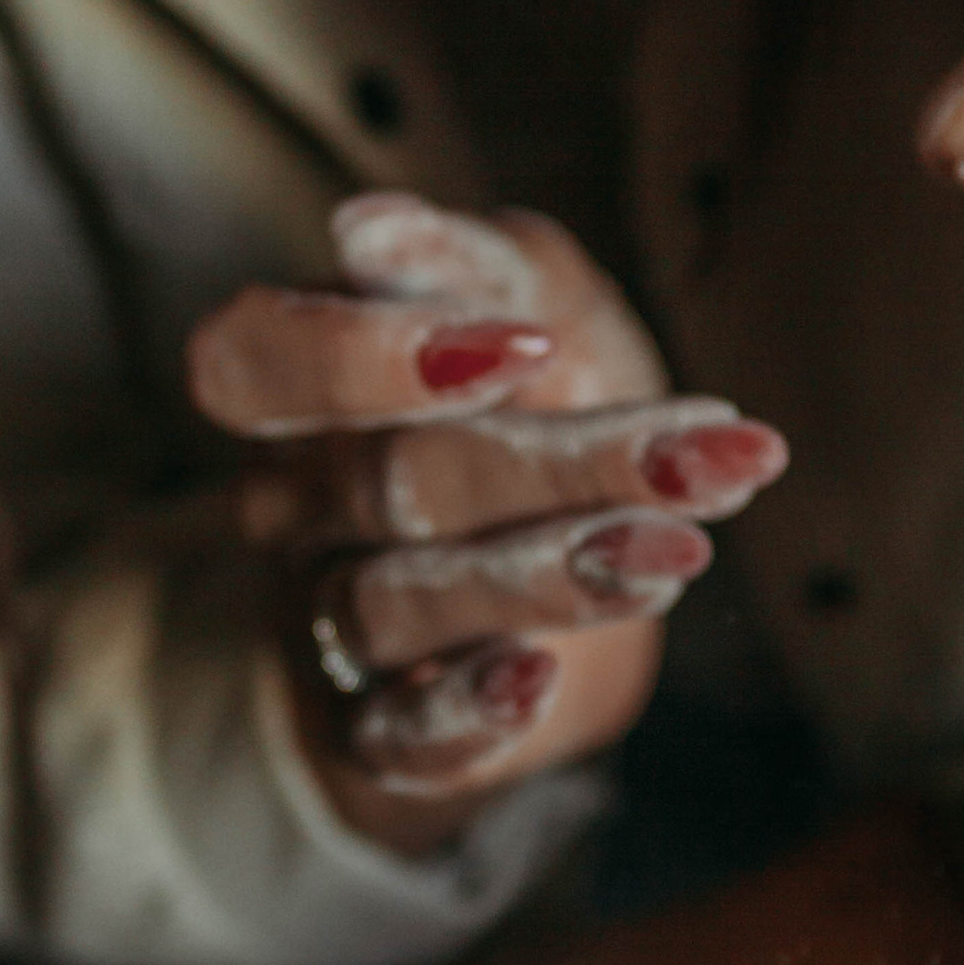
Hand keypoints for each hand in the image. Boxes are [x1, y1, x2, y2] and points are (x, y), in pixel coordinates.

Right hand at [187, 196, 784, 853]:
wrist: (522, 594)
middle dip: (562, 464)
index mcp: (296, 385)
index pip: (260, 365)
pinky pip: (394, 736)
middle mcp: (292, 505)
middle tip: (702, 454)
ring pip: (400, 602)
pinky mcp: (371, 735)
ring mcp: (322, 624)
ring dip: (546, 576)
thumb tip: (365, 228)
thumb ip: (474, 265)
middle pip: (395, 480)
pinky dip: (460, 714)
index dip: (366, 356)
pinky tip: (535, 686)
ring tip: (676, 553)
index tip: (522, 345)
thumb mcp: (533, 307)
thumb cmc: (532, 410)